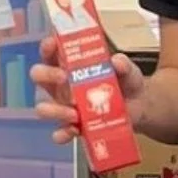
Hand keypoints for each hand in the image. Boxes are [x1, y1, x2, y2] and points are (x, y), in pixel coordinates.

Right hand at [30, 32, 144, 144]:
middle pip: (38, 75)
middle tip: (63, 78)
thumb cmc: (126, 82)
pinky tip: (74, 131)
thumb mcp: (128, 70)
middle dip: (46, 74)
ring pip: (43, 107)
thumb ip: (123, 64)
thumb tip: (116, 62)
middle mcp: (61, 84)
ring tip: (74, 114)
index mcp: (70, 65)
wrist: (139, 108)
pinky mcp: (72, 126)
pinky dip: (63, 133)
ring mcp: (64, 106)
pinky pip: (59, 132)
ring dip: (54, 110)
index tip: (52, 44)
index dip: (47, 46)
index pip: (50, 51)